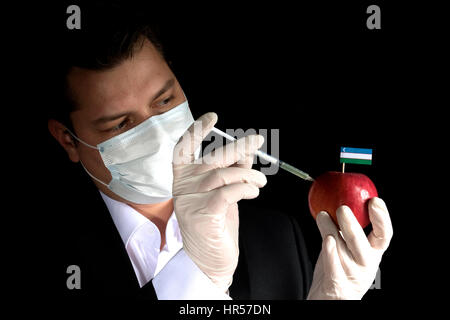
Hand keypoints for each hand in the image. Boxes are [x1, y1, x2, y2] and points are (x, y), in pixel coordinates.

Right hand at [172, 112, 266, 292]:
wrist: (208, 260)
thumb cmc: (215, 225)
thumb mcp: (223, 192)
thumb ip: (231, 171)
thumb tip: (246, 150)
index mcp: (184, 179)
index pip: (183, 148)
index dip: (196, 130)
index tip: (212, 117)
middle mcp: (184, 187)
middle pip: (212, 158)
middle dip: (238, 147)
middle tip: (257, 141)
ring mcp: (192, 200)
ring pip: (225, 175)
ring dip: (250, 176)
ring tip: (260, 182)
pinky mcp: (205, 214)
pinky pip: (230, 191)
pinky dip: (246, 188)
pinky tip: (253, 191)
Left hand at [307, 197, 392, 299]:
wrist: (330, 296)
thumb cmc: (339, 267)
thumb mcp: (349, 247)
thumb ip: (347, 228)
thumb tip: (340, 198)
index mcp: (373, 252)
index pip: (384, 235)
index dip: (382, 218)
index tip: (375, 201)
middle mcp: (366, 264)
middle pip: (362, 243)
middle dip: (352, 223)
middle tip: (342, 207)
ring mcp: (351, 274)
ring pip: (341, 249)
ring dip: (330, 229)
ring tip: (322, 215)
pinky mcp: (336, 283)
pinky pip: (333, 265)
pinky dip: (329, 252)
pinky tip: (326, 239)